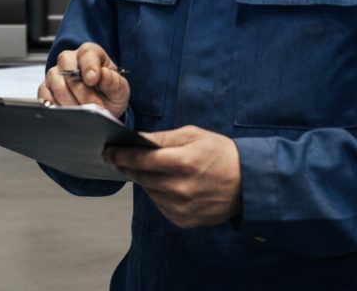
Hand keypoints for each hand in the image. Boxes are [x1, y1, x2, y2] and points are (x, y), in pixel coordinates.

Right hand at [37, 42, 130, 119]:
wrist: (101, 108)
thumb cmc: (109, 94)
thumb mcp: (120, 89)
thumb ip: (114, 81)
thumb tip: (102, 75)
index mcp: (90, 53)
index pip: (86, 54)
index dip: (89, 67)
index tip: (93, 80)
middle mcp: (70, 59)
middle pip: (67, 67)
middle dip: (81, 91)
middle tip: (93, 105)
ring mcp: (56, 73)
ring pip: (56, 83)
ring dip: (71, 101)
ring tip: (84, 110)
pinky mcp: (46, 88)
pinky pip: (45, 95)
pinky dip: (57, 106)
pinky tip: (69, 110)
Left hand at [104, 126, 241, 228]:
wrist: (248, 183)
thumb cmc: (221, 154)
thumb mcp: (193, 135)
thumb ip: (163, 138)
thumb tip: (137, 139)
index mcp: (182, 162)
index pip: (140, 159)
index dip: (120, 155)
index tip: (108, 151)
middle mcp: (179, 188)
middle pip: (140, 176)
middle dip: (128, 166)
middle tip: (118, 157)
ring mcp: (180, 207)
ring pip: (148, 191)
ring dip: (145, 179)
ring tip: (152, 169)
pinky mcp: (183, 221)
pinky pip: (159, 204)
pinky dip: (158, 193)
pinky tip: (168, 184)